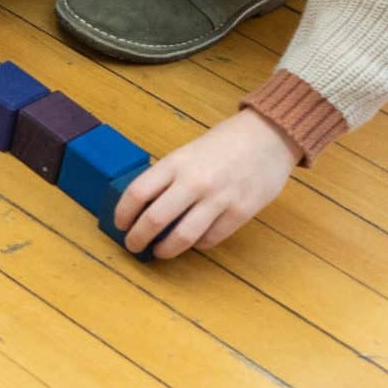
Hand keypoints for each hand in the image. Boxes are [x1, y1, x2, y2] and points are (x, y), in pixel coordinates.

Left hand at [117, 110, 295, 257]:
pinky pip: (211, 238)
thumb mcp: (187, 152)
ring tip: (159, 252)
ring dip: (165, 249)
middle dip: (138, 237)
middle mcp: (194, 182)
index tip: (119, 224)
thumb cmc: (224, 143)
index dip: (123, 213)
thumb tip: (147, 205)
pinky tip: (193, 242)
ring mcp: (218, 199)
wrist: (268, 136)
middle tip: (132, 245)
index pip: (137, 192)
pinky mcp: (241, 213)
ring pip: (182, 236)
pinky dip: (197, 244)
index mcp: (175, 163)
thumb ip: (169, 176)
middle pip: (155, 219)